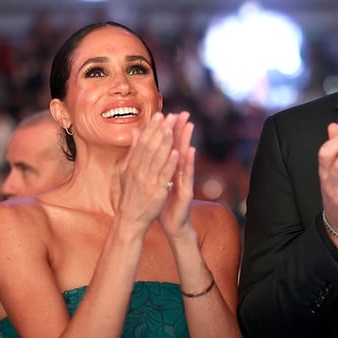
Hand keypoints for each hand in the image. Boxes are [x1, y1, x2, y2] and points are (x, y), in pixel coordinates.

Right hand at [117, 113, 180, 235]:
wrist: (130, 220)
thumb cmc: (130, 195)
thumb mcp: (126, 172)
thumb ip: (132, 152)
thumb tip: (135, 132)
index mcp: (131, 166)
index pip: (142, 143)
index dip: (151, 128)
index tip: (159, 115)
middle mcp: (138, 171)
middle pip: (150, 147)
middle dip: (160, 131)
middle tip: (170, 116)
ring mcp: (147, 181)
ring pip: (156, 158)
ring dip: (165, 142)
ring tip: (172, 129)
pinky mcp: (156, 191)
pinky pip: (164, 175)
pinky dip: (170, 163)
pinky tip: (177, 152)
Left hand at [159, 111, 196, 239]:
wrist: (172, 223)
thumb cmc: (164, 202)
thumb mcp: (157, 181)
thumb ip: (155, 165)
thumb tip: (148, 151)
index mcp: (169, 170)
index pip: (169, 147)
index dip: (169, 131)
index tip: (168, 113)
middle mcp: (179, 172)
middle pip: (179, 148)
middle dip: (181, 130)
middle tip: (184, 113)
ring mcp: (184, 180)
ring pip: (185, 158)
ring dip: (187, 141)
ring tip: (189, 125)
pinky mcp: (187, 190)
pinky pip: (186, 175)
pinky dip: (187, 162)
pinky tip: (188, 151)